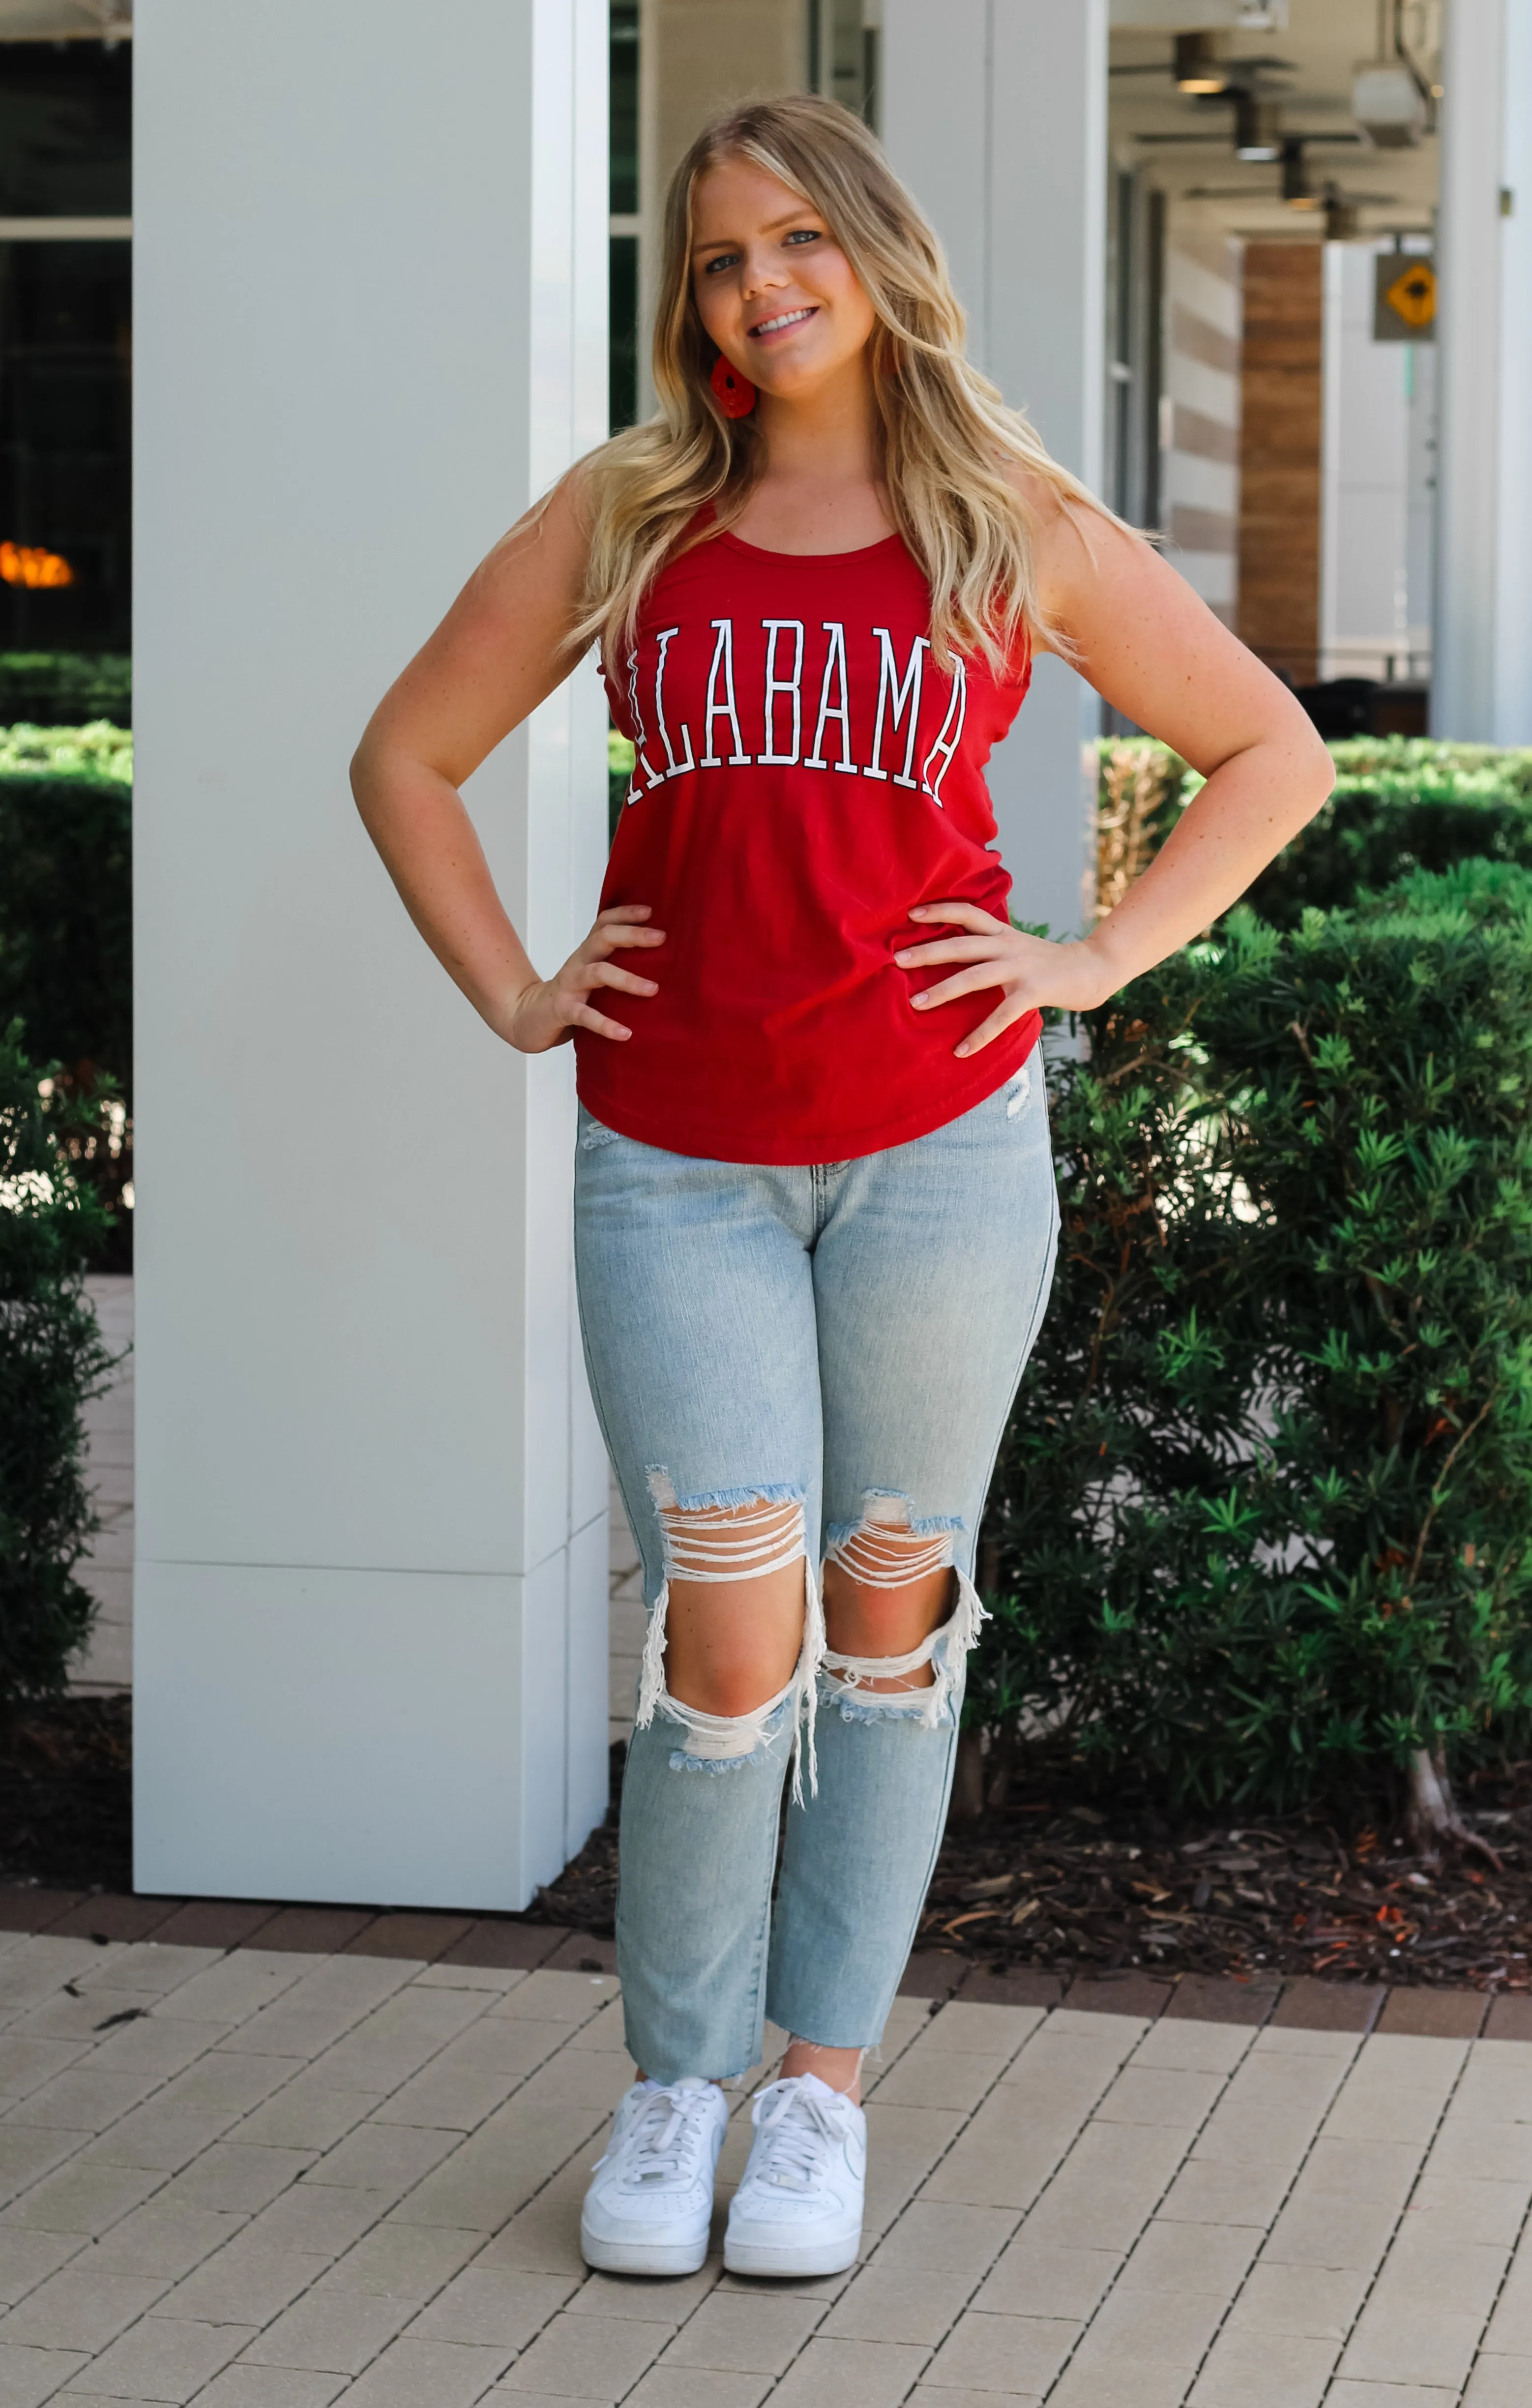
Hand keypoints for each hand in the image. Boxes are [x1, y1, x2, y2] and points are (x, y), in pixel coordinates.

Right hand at [502, 903, 663, 1052]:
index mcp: (587, 954)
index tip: (650, 911)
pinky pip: (585, 1016)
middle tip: (660, 937)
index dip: (625, 913)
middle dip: (632, 935)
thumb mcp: (590, 975)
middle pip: (603, 938)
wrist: (526, 1017)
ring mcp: (569, 986)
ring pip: (597, 973)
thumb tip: (660, 964)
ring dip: (627, 980)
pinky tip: (625, 1034)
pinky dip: (606, 1024)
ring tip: (653, 990)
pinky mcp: (562, 1011)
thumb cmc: (568, 996)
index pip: (603, 923)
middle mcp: (578, 964)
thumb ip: (614, 966)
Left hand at [894, 901, 1113, 1055]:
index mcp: (1002, 933)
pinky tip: (962, 1051)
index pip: (967, 912)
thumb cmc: (1047, 963)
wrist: (1091, 970)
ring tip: (916, 1004)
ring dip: (943, 990)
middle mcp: (1008, 946)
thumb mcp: (1016, 946)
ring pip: (975, 976)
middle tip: (896, 959)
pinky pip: (1001, 1015)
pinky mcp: (1033, 992)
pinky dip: (980, 1034)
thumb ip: (990, 946)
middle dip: (927, 951)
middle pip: (961, 944)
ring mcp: (1020, 968)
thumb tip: (953, 952)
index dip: (940, 910)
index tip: (911, 913)